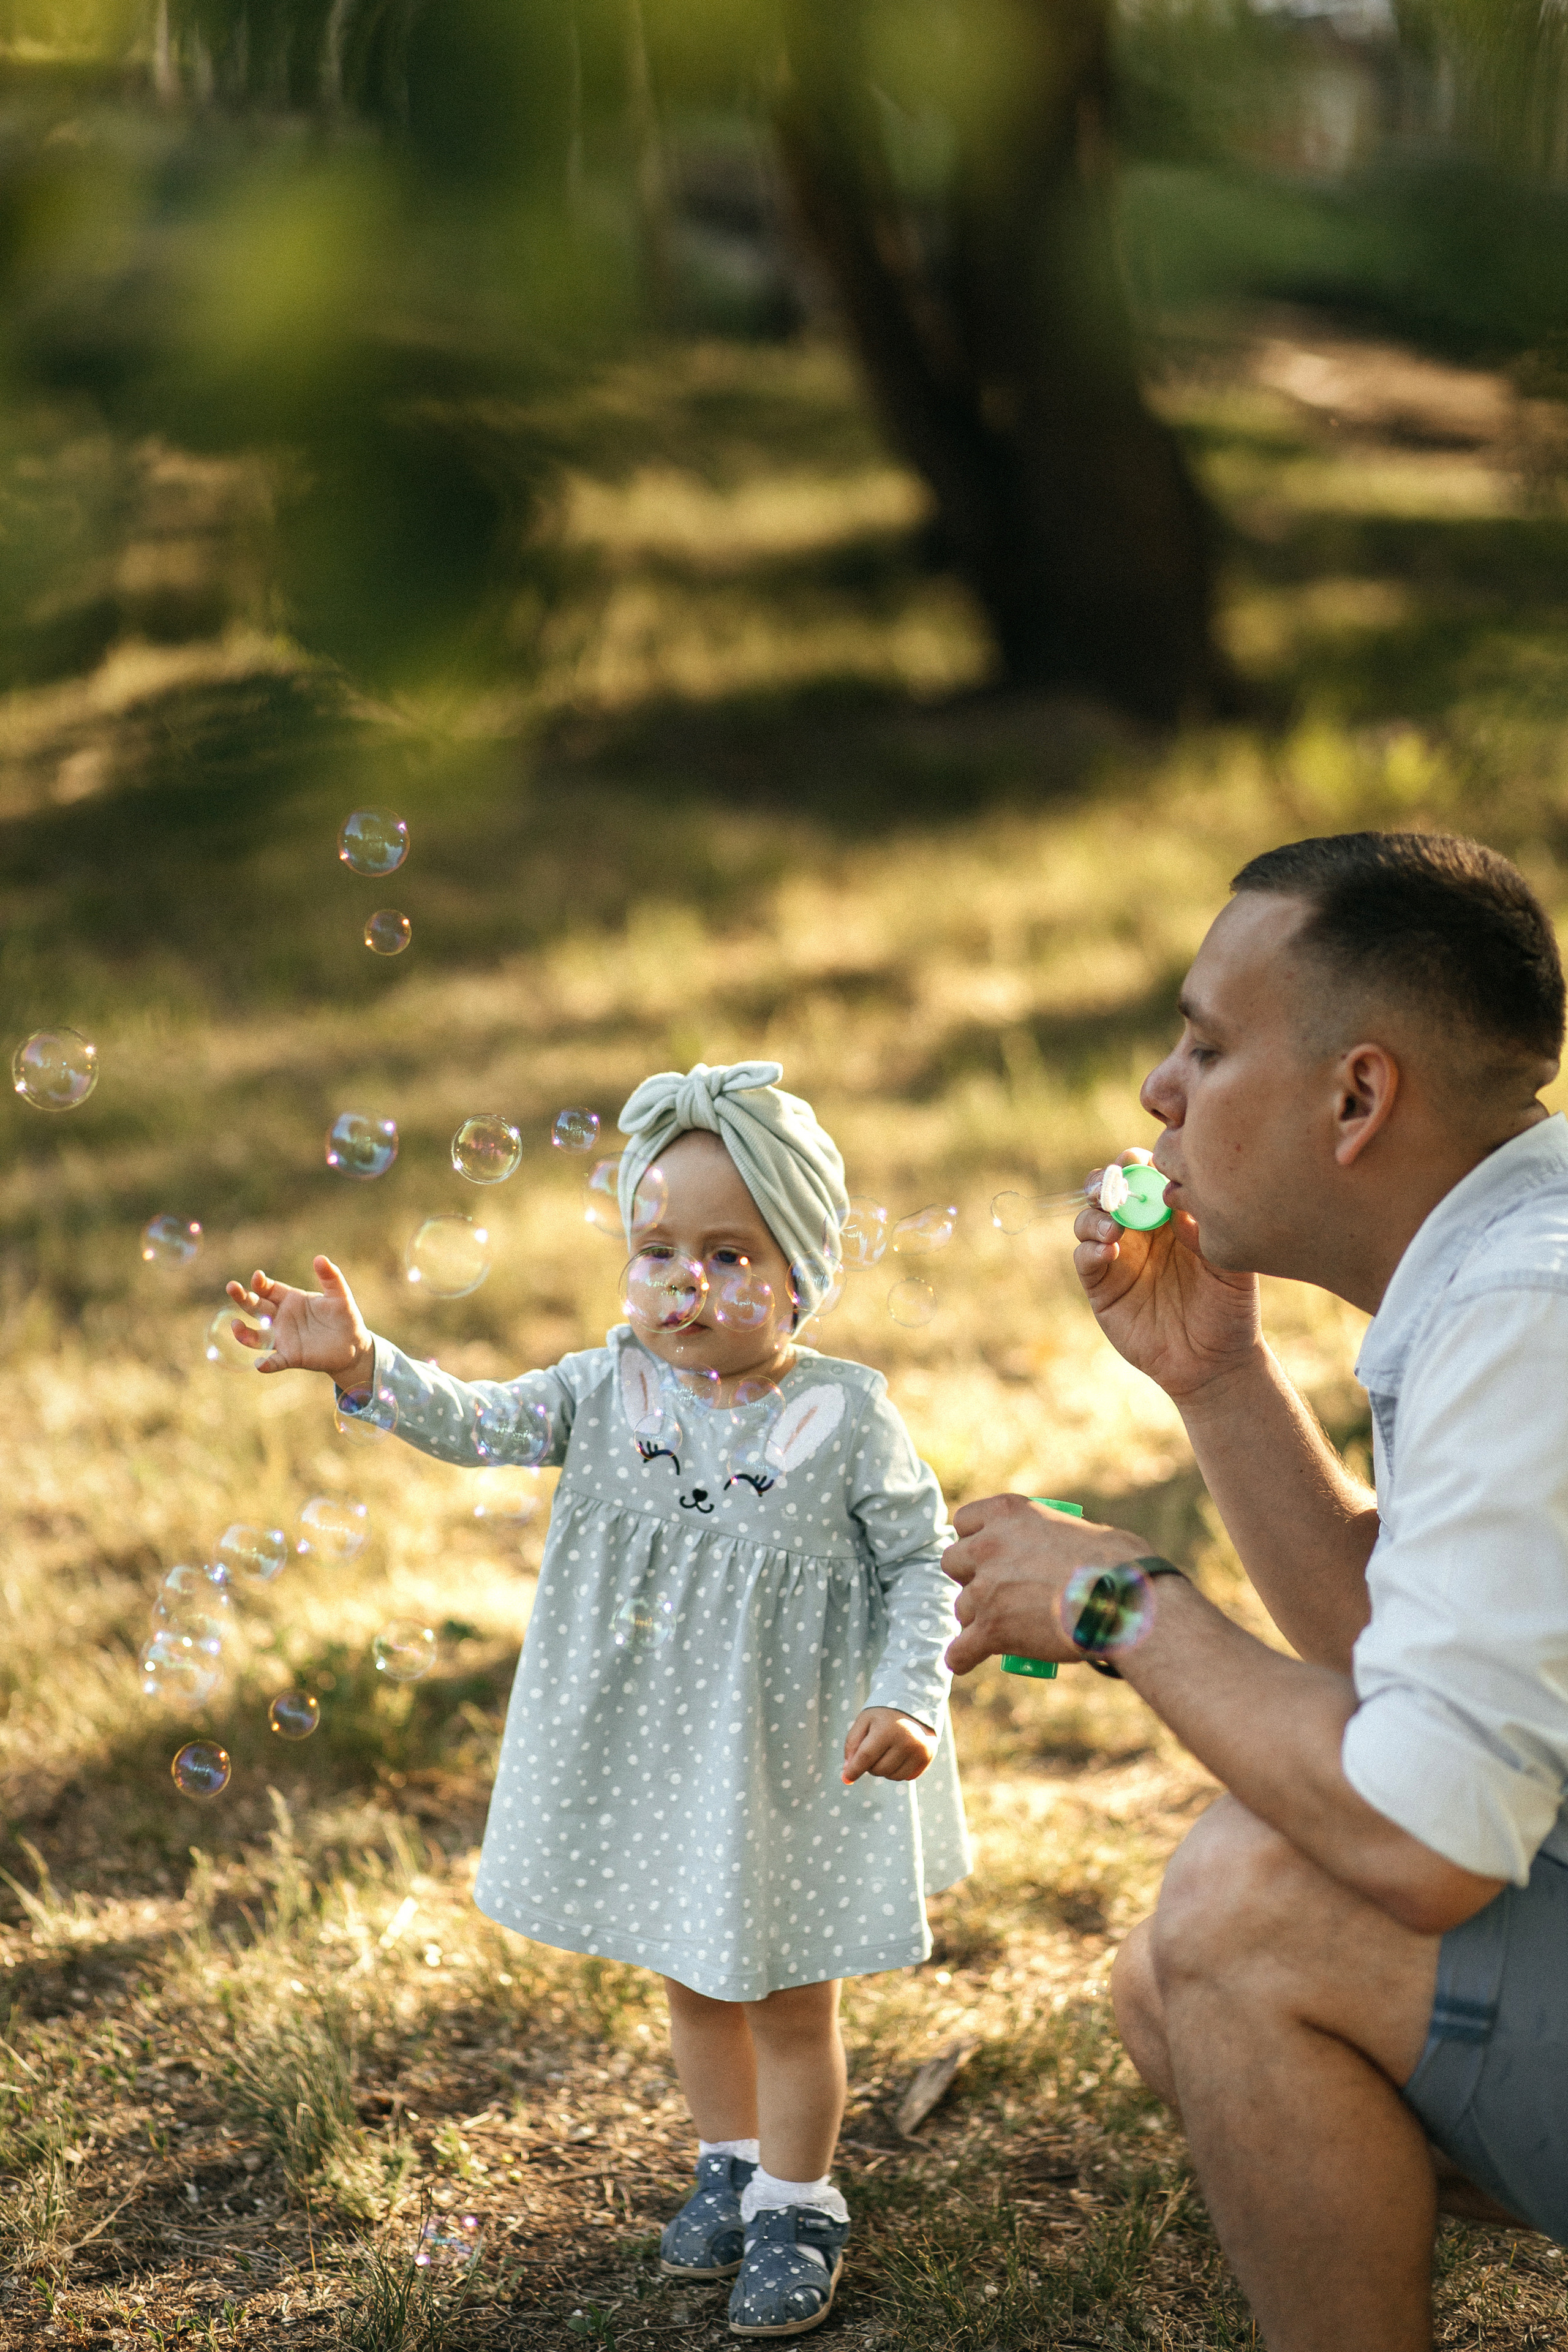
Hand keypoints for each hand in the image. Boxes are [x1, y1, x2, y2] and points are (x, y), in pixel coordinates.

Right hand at [223, 1257, 372, 1383]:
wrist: (353, 1344)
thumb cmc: (343, 1316)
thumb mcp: (339, 1295)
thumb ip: (331, 1277)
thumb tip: (320, 1258)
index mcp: (290, 1299)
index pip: (269, 1289)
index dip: (261, 1283)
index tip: (257, 1277)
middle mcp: (281, 1318)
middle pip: (256, 1308)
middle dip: (243, 1298)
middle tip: (232, 1287)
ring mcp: (283, 1338)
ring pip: (257, 1336)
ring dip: (244, 1333)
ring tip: (236, 1327)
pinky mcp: (291, 1357)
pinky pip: (274, 1361)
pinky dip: (266, 1364)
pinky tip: (260, 1364)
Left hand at [842, 1707, 937, 1783]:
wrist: (912, 1705)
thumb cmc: (883, 1716)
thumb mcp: (863, 1721)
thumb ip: (852, 1744)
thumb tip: (848, 1772)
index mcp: (887, 1730)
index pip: (866, 1757)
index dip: (854, 1770)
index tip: (846, 1779)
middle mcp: (906, 1741)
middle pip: (879, 1770)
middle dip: (870, 1765)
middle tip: (874, 1750)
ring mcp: (919, 1750)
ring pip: (892, 1776)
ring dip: (884, 1769)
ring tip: (886, 1751)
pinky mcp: (927, 1757)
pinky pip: (906, 1776)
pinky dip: (898, 1770)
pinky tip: (898, 1755)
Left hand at [943, 1492, 1145, 1675]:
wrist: (1124, 1601)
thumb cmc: (1118, 1564)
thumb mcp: (1077, 1529)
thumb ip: (1047, 1537)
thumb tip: (1054, 1555)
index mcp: (1008, 1512)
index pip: (964, 1520)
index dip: (973, 1539)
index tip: (986, 1554)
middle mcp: (989, 1545)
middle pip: (953, 1562)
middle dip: (970, 1577)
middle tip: (995, 1591)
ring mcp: (987, 1588)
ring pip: (962, 1608)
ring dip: (977, 1618)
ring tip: (1004, 1629)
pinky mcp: (992, 1629)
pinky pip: (960, 1649)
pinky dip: (964, 1657)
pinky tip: (967, 1660)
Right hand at [1074, 1157, 1261, 1402]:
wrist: (1214, 1362)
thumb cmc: (1230, 1309)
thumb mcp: (1231, 1268)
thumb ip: (1208, 1234)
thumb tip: (1178, 1203)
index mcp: (1170, 1217)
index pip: (1145, 1176)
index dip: (1137, 1164)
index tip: (1141, 1163)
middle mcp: (1139, 1231)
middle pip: (1108, 1190)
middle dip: (1105, 1182)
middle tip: (1113, 1187)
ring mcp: (1118, 1258)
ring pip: (1089, 1220)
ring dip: (1094, 1214)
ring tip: (1114, 1226)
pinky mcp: (1102, 1288)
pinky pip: (1085, 1259)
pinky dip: (1089, 1249)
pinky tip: (1109, 1250)